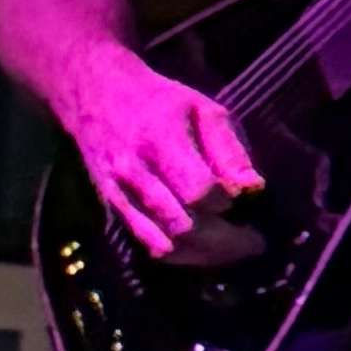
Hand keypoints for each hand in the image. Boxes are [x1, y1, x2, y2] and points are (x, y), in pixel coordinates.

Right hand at [67, 41, 264, 264]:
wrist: (97, 96)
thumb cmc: (160, 101)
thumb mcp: (202, 108)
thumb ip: (228, 149)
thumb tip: (253, 188)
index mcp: (161, 140)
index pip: (198, 191)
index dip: (226, 202)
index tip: (245, 200)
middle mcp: (135, 172)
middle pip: (183, 225)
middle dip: (224, 241)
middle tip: (254, 242)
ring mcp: (119, 194)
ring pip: (165, 243)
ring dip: (204, 254)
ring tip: (233, 250)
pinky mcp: (112, 207)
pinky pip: (146, 243)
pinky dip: (178, 253)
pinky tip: (202, 250)